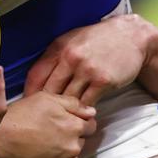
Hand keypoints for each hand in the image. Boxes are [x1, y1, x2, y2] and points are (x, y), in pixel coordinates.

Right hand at [0, 92, 96, 157]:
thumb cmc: (19, 115)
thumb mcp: (45, 99)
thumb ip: (72, 103)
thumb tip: (92, 112)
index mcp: (74, 127)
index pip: (90, 126)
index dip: (79, 122)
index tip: (64, 121)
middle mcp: (73, 148)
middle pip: (81, 142)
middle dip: (70, 138)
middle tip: (50, 133)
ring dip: (63, 154)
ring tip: (44, 148)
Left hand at [24, 14, 154, 106]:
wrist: (130, 37)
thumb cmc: (97, 39)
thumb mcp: (71, 40)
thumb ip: (54, 57)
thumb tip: (37, 79)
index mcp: (58, 48)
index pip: (35, 75)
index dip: (29, 93)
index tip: (27, 105)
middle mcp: (70, 58)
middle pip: (49, 90)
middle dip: (44, 106)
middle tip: (40, 118)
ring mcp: (87, 70)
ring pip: (68, 99)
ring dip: (64, 111)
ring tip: (60, 121)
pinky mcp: (103, 81)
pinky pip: (87, 103)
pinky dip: (82, 111)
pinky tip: (80, 116)